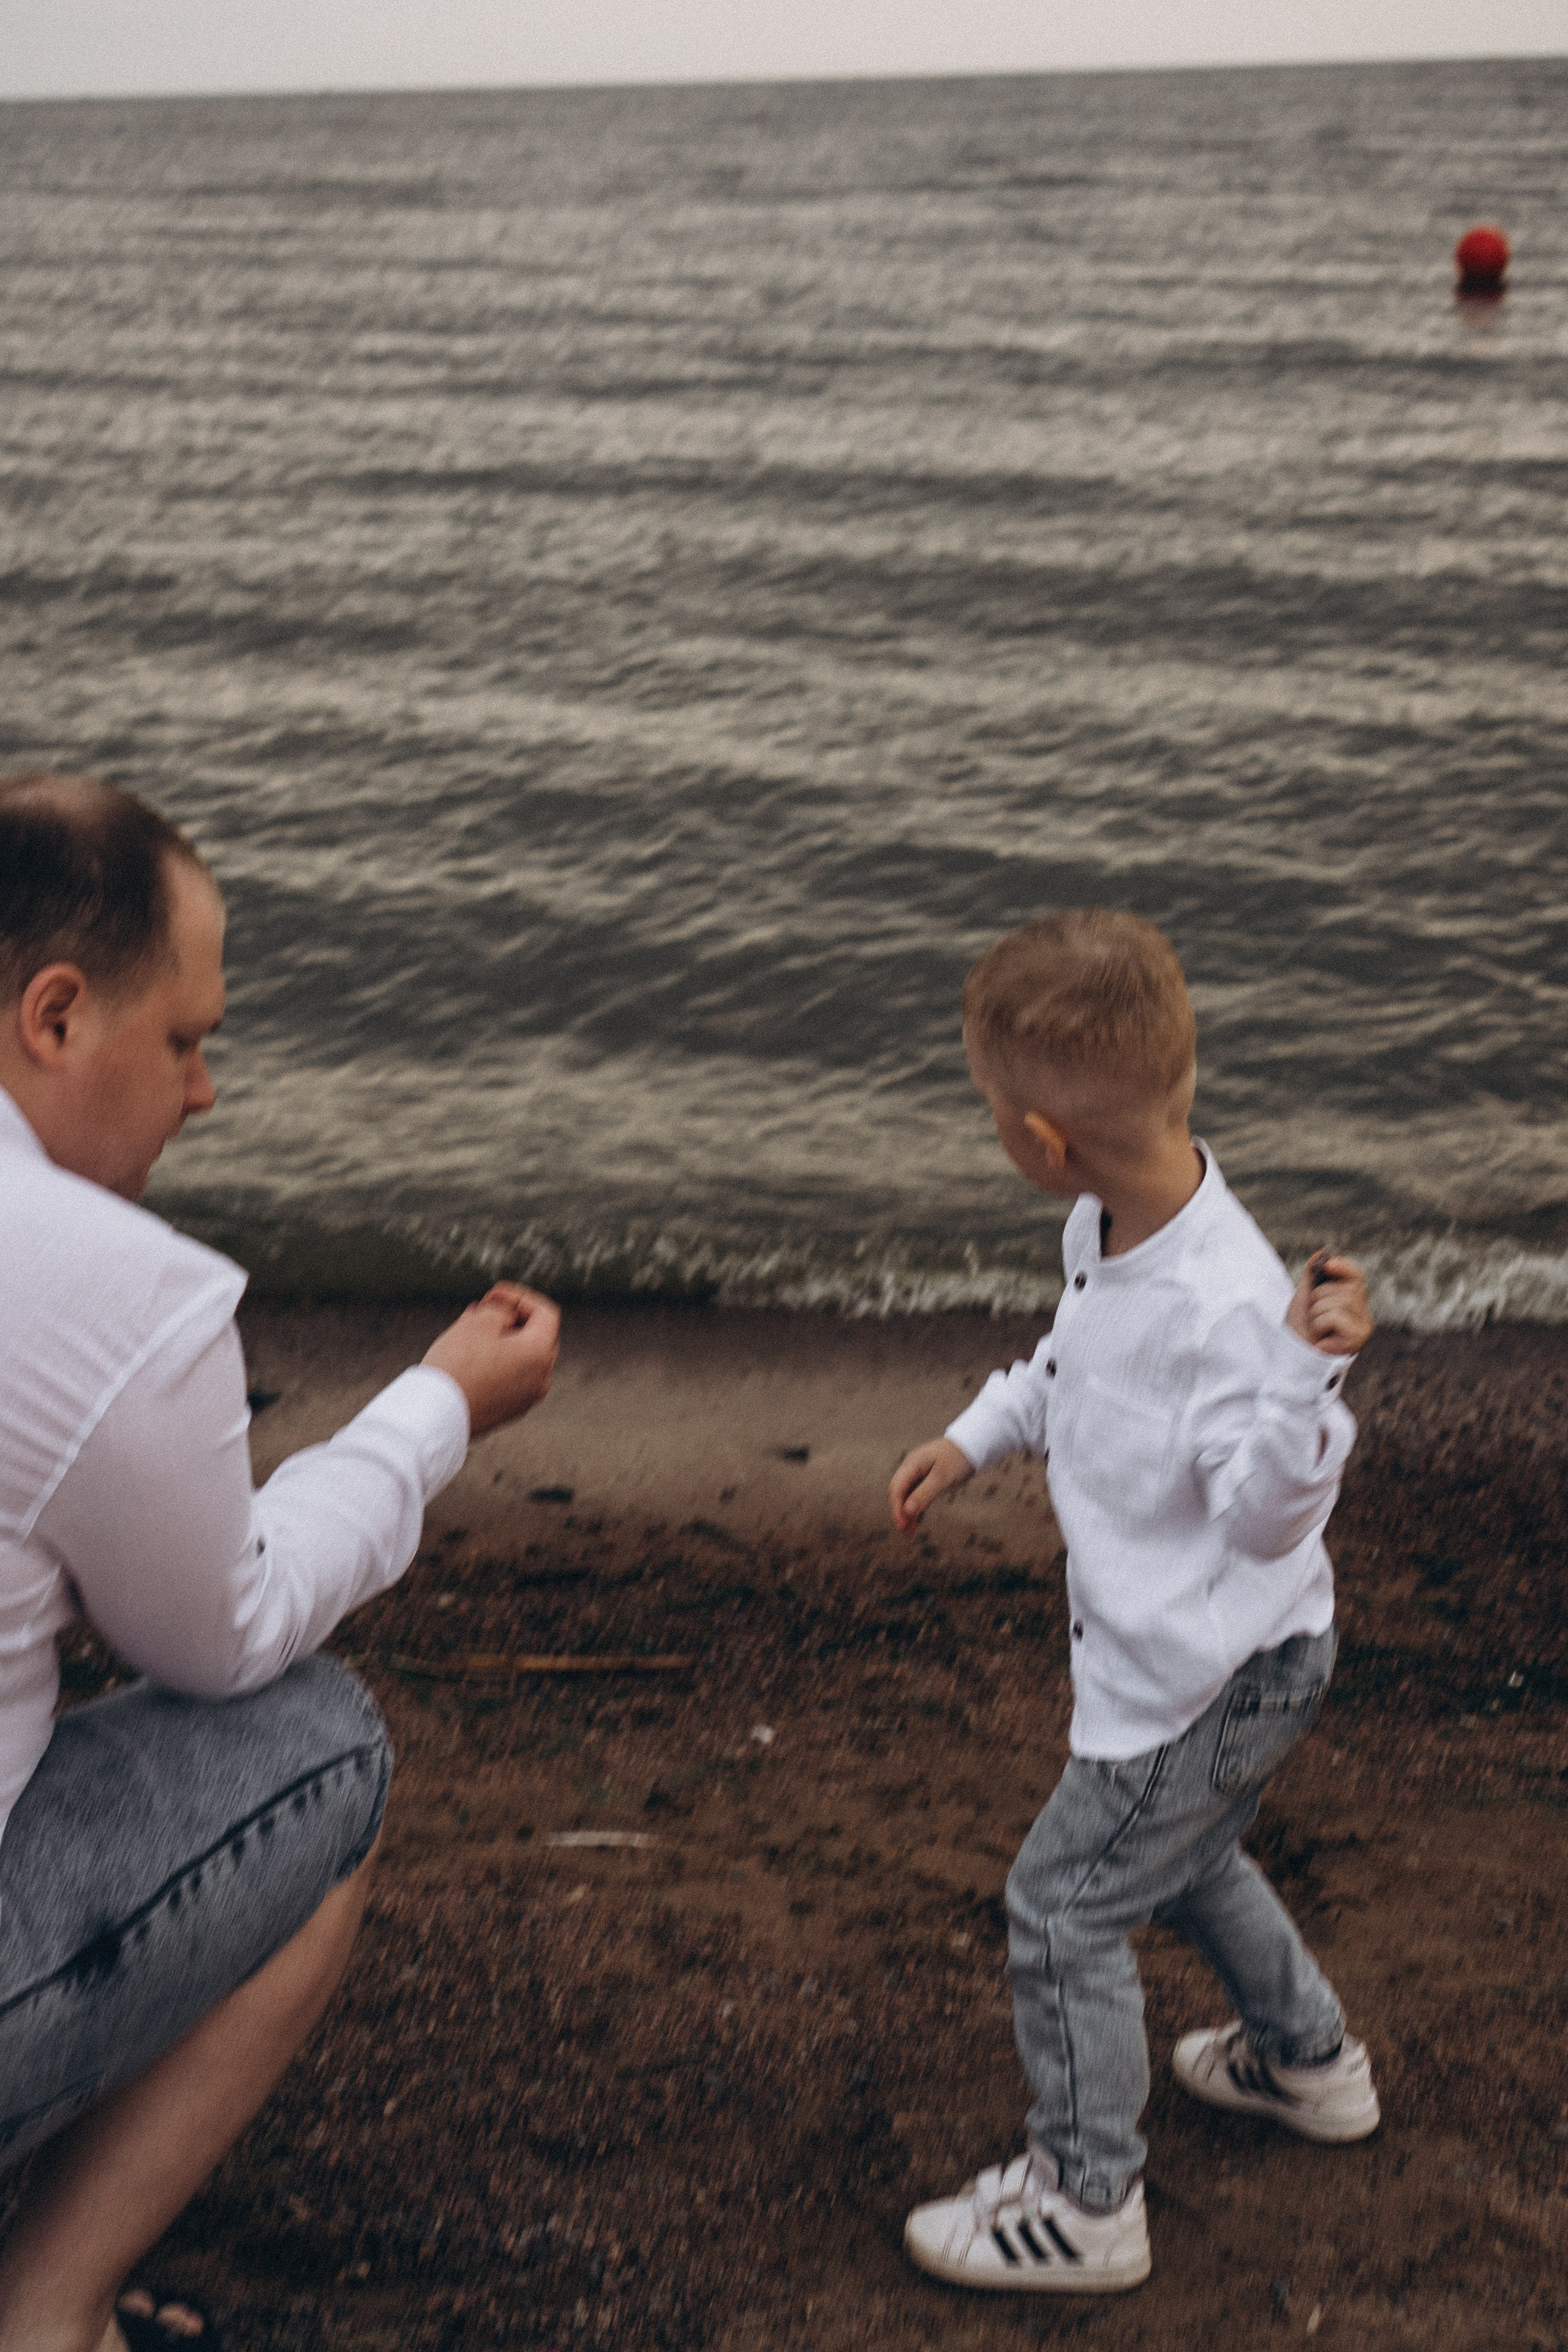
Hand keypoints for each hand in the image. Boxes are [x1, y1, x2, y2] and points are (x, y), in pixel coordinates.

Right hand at [423, 1283, 560, 1438]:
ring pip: (520, 1358)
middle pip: (536, 1337)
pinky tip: (471, 1353)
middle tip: (482, 1309)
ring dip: (501, 1339)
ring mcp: (526, 1399)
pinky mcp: (508, 1411)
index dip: (520, 1297)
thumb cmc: (457, 1366)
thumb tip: (507, 1316)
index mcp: (540, 1355)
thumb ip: (500, 1310)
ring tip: (471, 1327)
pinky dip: (497, 1361)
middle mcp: (541, 1380)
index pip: (545, 1314)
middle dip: (510, 1318)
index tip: (493, 1293)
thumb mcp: (478, 1323)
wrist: (433, 1416)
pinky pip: (510, 1378)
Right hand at [889, 1436, 974, 1531]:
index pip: (897, 1489)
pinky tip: (916, 1522)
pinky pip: (916, 1496)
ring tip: (909, 1533)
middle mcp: (911, 1469)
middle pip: (898, 1493)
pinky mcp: (926, 1480)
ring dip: (906, 1513)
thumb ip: (924, 1494)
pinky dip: (915, 1509)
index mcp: (911, 1465)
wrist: (972, 1445)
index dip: (897, 1508)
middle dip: (900, 1513)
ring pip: (906, 1496)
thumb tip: (906, 1511)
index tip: (901, 1525)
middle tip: (905, 1532)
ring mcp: (918, 1474)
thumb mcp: (942, 1478)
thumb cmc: (958, 1458)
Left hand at [1285, 1252, 1371, 1357]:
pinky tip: (1321, 1338)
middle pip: (1346, 1288)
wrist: (1294, 1357)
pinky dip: (1320, 1324)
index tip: (1328, 1264)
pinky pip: (1336, 1316)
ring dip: (1317, 1314)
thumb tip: (1322, 1252)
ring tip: (1316, 1329)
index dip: (1344, 1267)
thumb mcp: (1303, 1298)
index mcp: (1351, 1300)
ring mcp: (1363, 1325)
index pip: (1356, 1275)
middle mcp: (1362, 1312)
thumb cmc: (1300, 1331)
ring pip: (1339, 1301)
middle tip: (1313, 1316)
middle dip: (1319, 1298)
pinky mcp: (1358, 1338)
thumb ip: (1313, 1276)